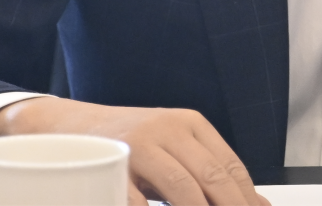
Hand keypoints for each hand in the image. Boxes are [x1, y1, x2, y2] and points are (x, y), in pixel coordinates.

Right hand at [0, 96, 270, 205]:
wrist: (65, 127)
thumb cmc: (125, 143)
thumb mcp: (170, 148)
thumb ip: (205, 172)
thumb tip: (255, 203)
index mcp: (189, 123)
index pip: (230, 166)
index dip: (247, 198)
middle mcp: (169, 128)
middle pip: (213, 178)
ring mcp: (140, 144)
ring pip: (184, 189)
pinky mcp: (112, 164)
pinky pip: (139, 200)